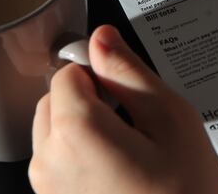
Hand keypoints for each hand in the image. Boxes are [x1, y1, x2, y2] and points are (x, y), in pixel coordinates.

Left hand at [29, 25, 217, 193]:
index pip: (68, 71)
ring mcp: (47, 191)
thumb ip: (129, 72)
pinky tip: (123, 173)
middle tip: (137, 123)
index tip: (127, 89)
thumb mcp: (171, 121)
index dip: (100, 71)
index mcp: (75, 132)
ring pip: (54, 131)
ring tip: (132, 152)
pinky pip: (59, 163)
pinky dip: (83, 157)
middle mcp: (48, 162)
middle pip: (55, 100)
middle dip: (89, 100)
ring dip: (86, 128)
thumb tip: (100, 38)